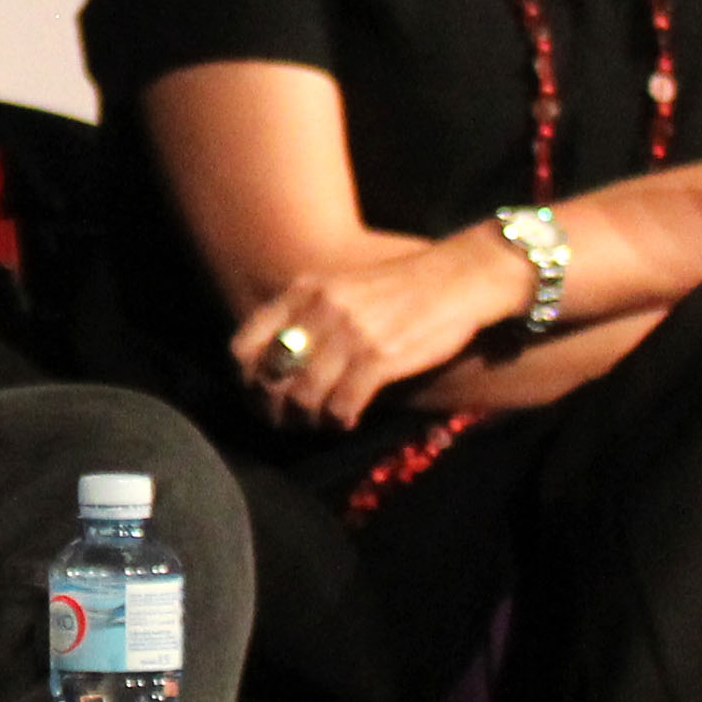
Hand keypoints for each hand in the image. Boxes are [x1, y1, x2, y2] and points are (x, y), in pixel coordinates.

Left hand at [233, 231, 517, 430]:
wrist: (456, 279)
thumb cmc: (397, 288)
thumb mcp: (339, 287)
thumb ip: (304, 315)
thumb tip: (273, 362)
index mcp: (302, 291)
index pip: (245, 344)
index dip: (246, 379)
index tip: (259, 395)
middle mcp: (319, 310)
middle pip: (273, 377)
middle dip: (274, 407)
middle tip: (287, 421)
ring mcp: (349, 333)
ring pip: (303, 395)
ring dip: (308, 418)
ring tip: (320, 422)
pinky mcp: (379, 356)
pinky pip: (341, 403)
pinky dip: (339, 419)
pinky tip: (347, 420)